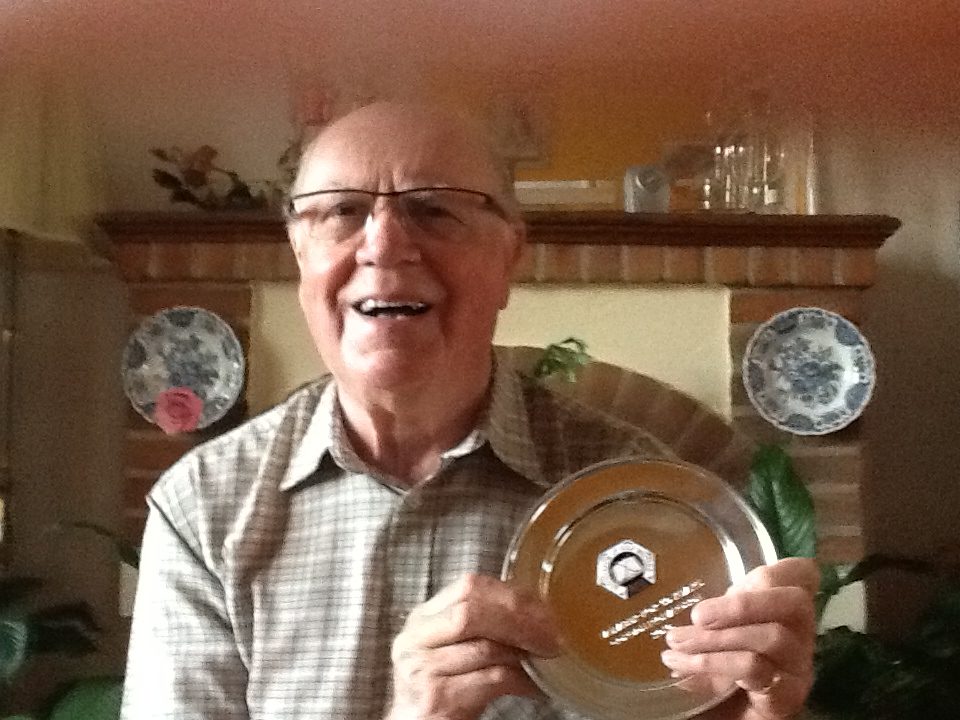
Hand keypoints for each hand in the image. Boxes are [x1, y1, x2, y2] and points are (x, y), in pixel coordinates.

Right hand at [386, 573, 559, 719]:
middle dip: (519, 620)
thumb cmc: (443, 687)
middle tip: (551, 632)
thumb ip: (479, 624)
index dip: (510, 594)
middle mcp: (416, 639)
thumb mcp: (452, 648)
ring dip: (525, 652)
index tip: (542, 606)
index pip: (468, 588)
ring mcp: (423, 669)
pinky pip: (492, 680)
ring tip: (548, 656)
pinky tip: (536, 685)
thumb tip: (535, 607)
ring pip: (486, 648)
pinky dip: (521, 680)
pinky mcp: (438, 700)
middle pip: (472, 612)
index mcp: (422, 618)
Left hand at [660, 557, 818, 719]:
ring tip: (676, 644)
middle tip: (697, 616)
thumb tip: (681, 620)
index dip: (785, 568)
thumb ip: (712, 618)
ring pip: (772, 637)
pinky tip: (685, 670)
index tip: (750, 573)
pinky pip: (755, 670)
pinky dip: (714, 665)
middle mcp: (801, 636)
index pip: (802, 577)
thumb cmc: (722, 668)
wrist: (729, 717)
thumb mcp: (716, 634)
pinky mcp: (788, 697)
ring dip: (717, 638)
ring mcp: (798, 667)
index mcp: (783, 611)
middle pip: (793, 603)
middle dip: (742, 604)